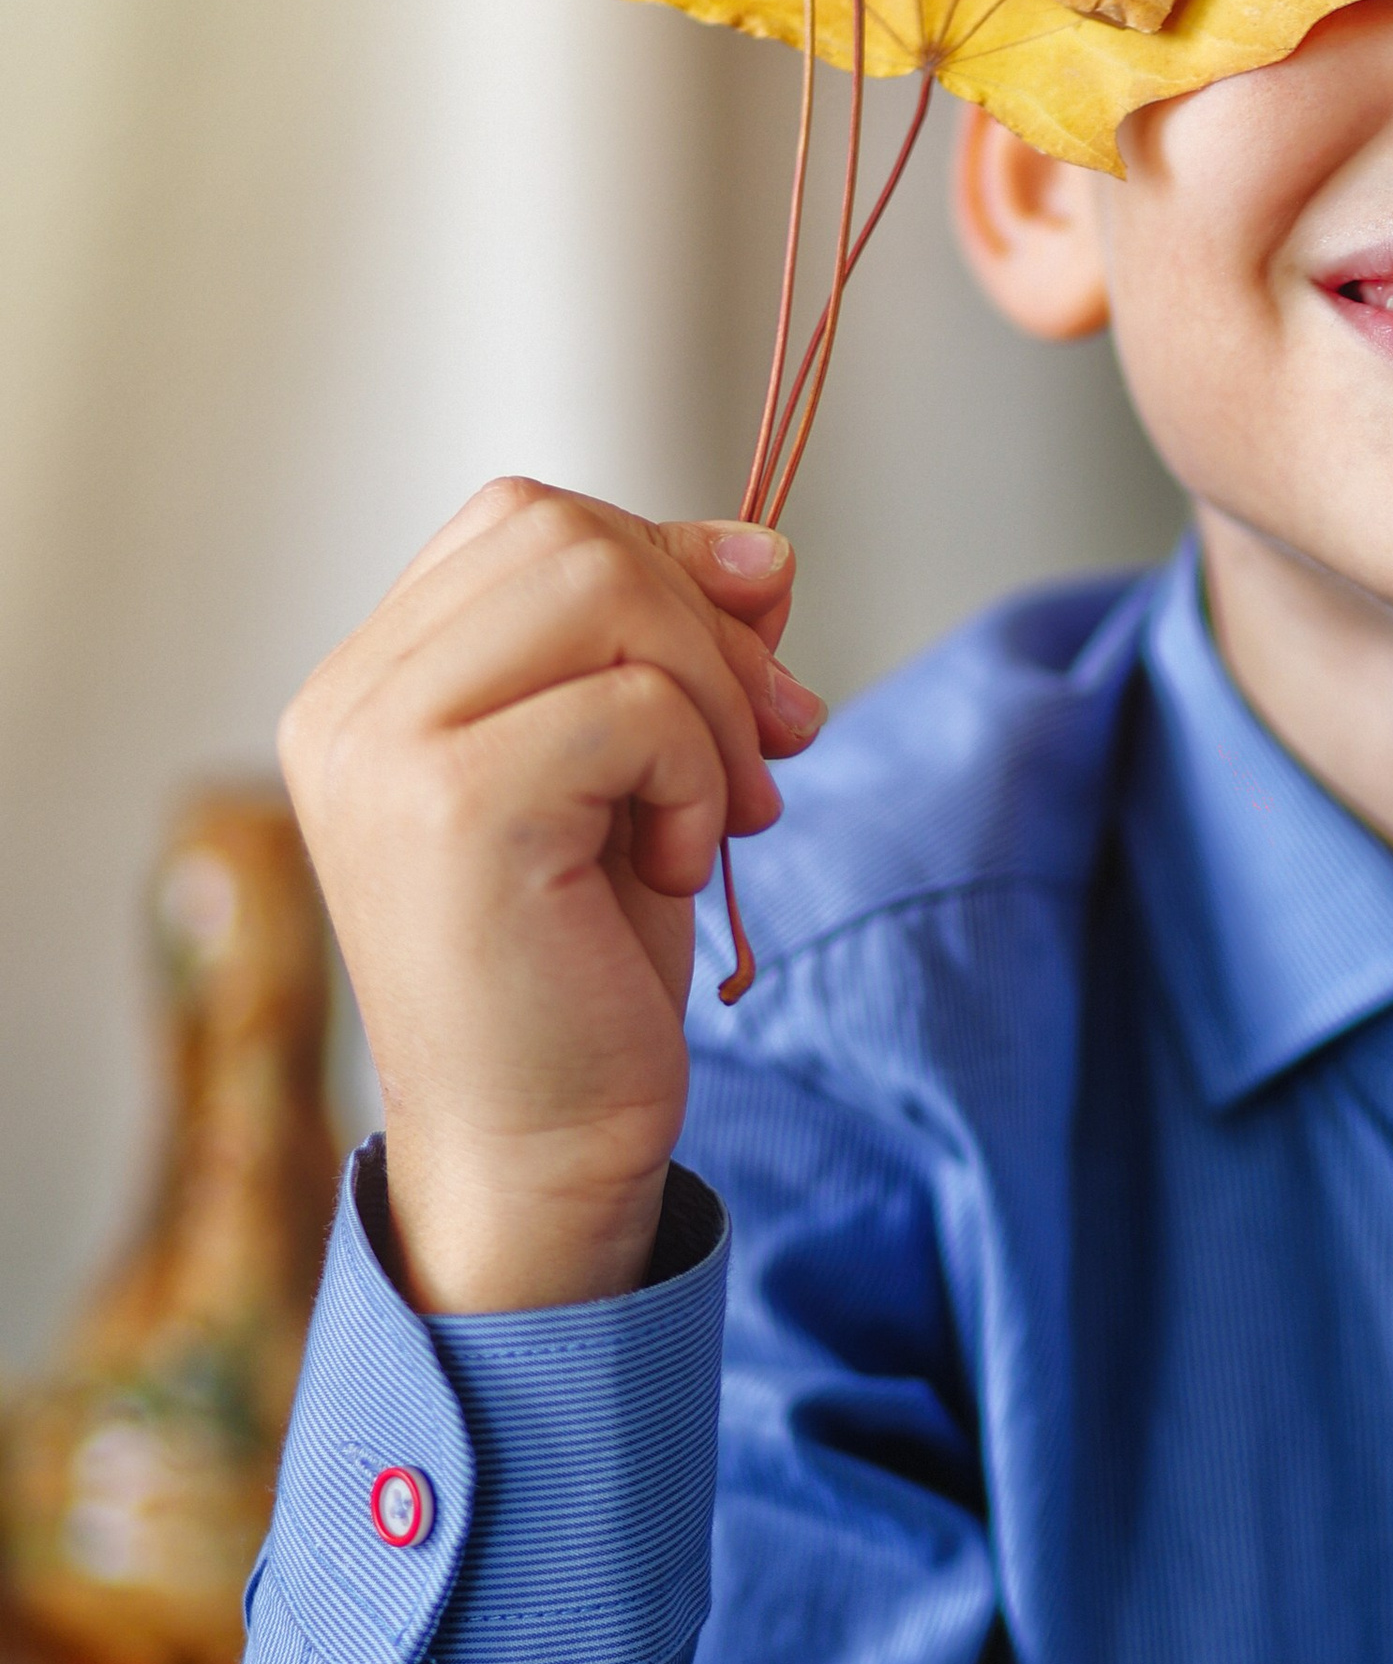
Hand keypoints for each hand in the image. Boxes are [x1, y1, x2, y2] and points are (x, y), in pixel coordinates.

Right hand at [279, 479, 825, 1313]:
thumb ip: (680, 647)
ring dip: (709, 698)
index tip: (755, 653)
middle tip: (771, 744)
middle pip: (565, 532)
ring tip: (720, 814)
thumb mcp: (644, 769)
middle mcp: (350, 702)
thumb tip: (763, 549)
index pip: (530, 519)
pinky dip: (696, 777)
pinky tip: (675, 867)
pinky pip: (631, 705)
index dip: (666, 560)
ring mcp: (382, 750)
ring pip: (599, 586)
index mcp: (374, 681)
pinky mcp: (449, 810)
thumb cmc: (588, 961)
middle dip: (706, 624)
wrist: (544, 1144)